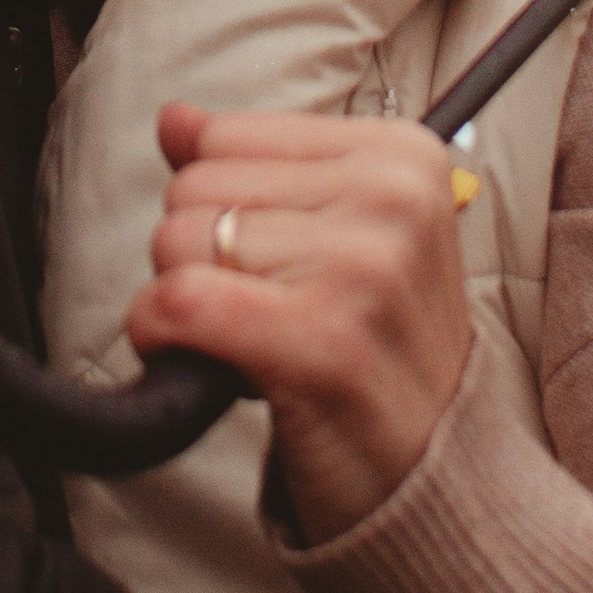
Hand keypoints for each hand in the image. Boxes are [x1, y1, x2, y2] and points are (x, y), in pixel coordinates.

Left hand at [126, 104, 473, 547]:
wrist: (433, 471)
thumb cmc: (374, 347)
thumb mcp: (337, 234)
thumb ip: (253, 166)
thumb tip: (174, 120)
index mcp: (403, 155)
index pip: (227, 136)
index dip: (224, 205)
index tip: (280, 261)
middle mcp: (392, 198)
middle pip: (196, 186)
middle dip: (204, 253)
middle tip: (270, 311)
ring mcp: (363, 268)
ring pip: (177, 240)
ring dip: (186, 301)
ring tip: (257, 341)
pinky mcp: (322, 341)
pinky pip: (178, 302)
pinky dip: (159, 332)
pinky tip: (199, 359)